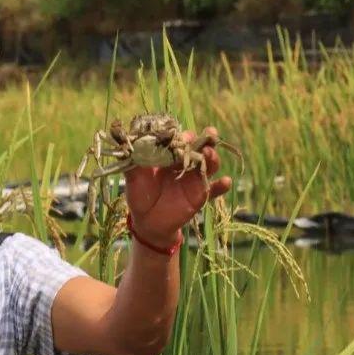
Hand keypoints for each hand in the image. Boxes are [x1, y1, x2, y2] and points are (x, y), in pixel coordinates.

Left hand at [123, 127, 231, 245]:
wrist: (147, 221)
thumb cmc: (140, 195)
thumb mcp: (133, 178)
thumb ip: (133, 163)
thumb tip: (127, 147)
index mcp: (168, 156)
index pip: (178, 141)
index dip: (181, 136)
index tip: (181, 135)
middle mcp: (184, 164)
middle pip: (199, 148)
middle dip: (205, 140)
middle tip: (209, 133)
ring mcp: (194, 179)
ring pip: (209, 165)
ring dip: (213, 158)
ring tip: (210, 154)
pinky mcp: (200, 195)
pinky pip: (214, 190)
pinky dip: (221, 186)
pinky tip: (227, 182)